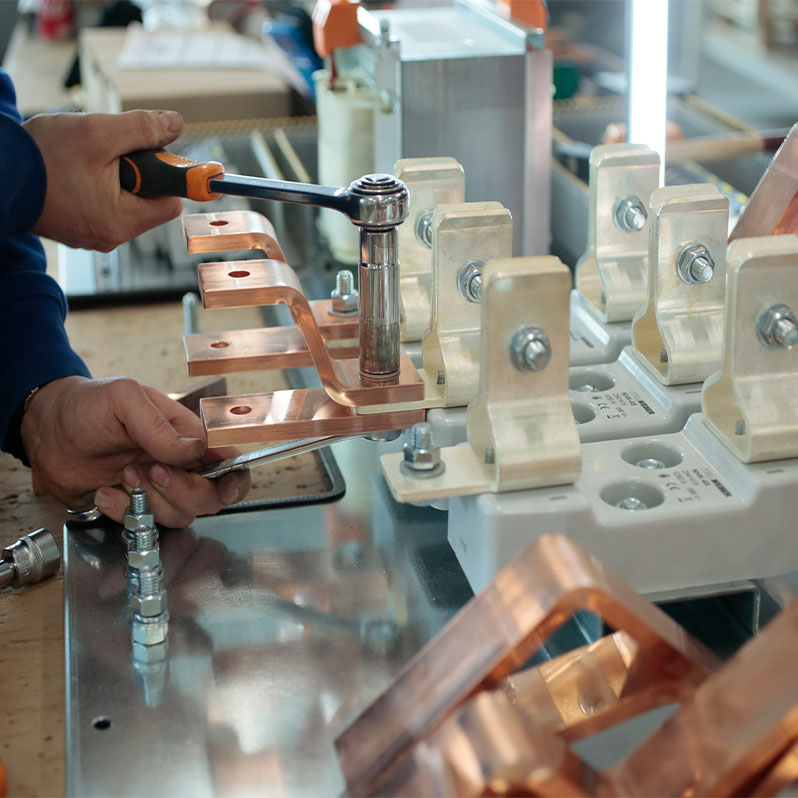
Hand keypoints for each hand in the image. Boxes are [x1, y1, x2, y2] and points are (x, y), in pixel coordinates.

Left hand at [20, 376, 249, 526]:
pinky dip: (123, 513)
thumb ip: (160, 426)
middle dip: (182, 490)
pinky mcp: (131, 507)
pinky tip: (104, 491)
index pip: (228, 461)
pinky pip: (142, 525)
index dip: (234, 478)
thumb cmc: (88, 405)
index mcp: (186, 436)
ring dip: (150, 501)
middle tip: (150, 471)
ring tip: (122, 475)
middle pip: (208, 497)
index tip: (226, 487)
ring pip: (178, 515)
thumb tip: (192, 450)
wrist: (44, 428)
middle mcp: (178, 466)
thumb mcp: (125, 399)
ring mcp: (155, 490)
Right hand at [23, 109, 184, 250]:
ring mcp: (92, 235)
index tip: (151, 153)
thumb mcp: (97, 133)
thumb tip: (175, 125)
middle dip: (137, 171)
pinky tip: (75, 170)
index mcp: (123, 221)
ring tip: (88, 159)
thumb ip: (142, 129)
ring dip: (114, 176)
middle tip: (111, 151)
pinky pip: (100, 206)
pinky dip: (95, 185)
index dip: (166, 174)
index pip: (171, 202)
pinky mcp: (76, 229)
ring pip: (124, 202)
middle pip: (148, 201)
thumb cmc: (41, 159)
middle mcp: (111, 236)